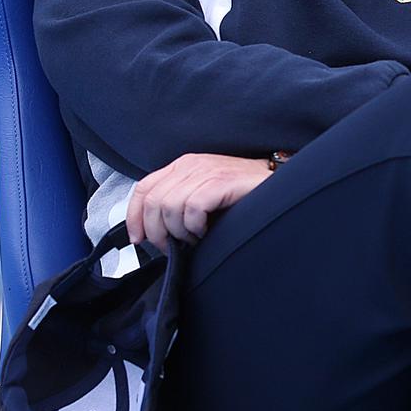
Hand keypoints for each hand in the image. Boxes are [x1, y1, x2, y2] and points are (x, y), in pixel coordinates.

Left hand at [126, 152, 271, 248]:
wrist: (277, 185)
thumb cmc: (241, 195)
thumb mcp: (202, 194)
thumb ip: (178, 202)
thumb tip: (153, 229)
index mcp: (183, 165)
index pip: (143, 188)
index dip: (134, 216)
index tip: (138, 238)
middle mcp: (190, 164)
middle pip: (153, 201)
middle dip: (157, 232)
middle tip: (172, 246)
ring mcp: (206, 171)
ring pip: (169, 206)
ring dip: (179, 232)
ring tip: (195, 238)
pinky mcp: (220, 182)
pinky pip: (192, 209)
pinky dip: (195, 227)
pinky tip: (206, 232)